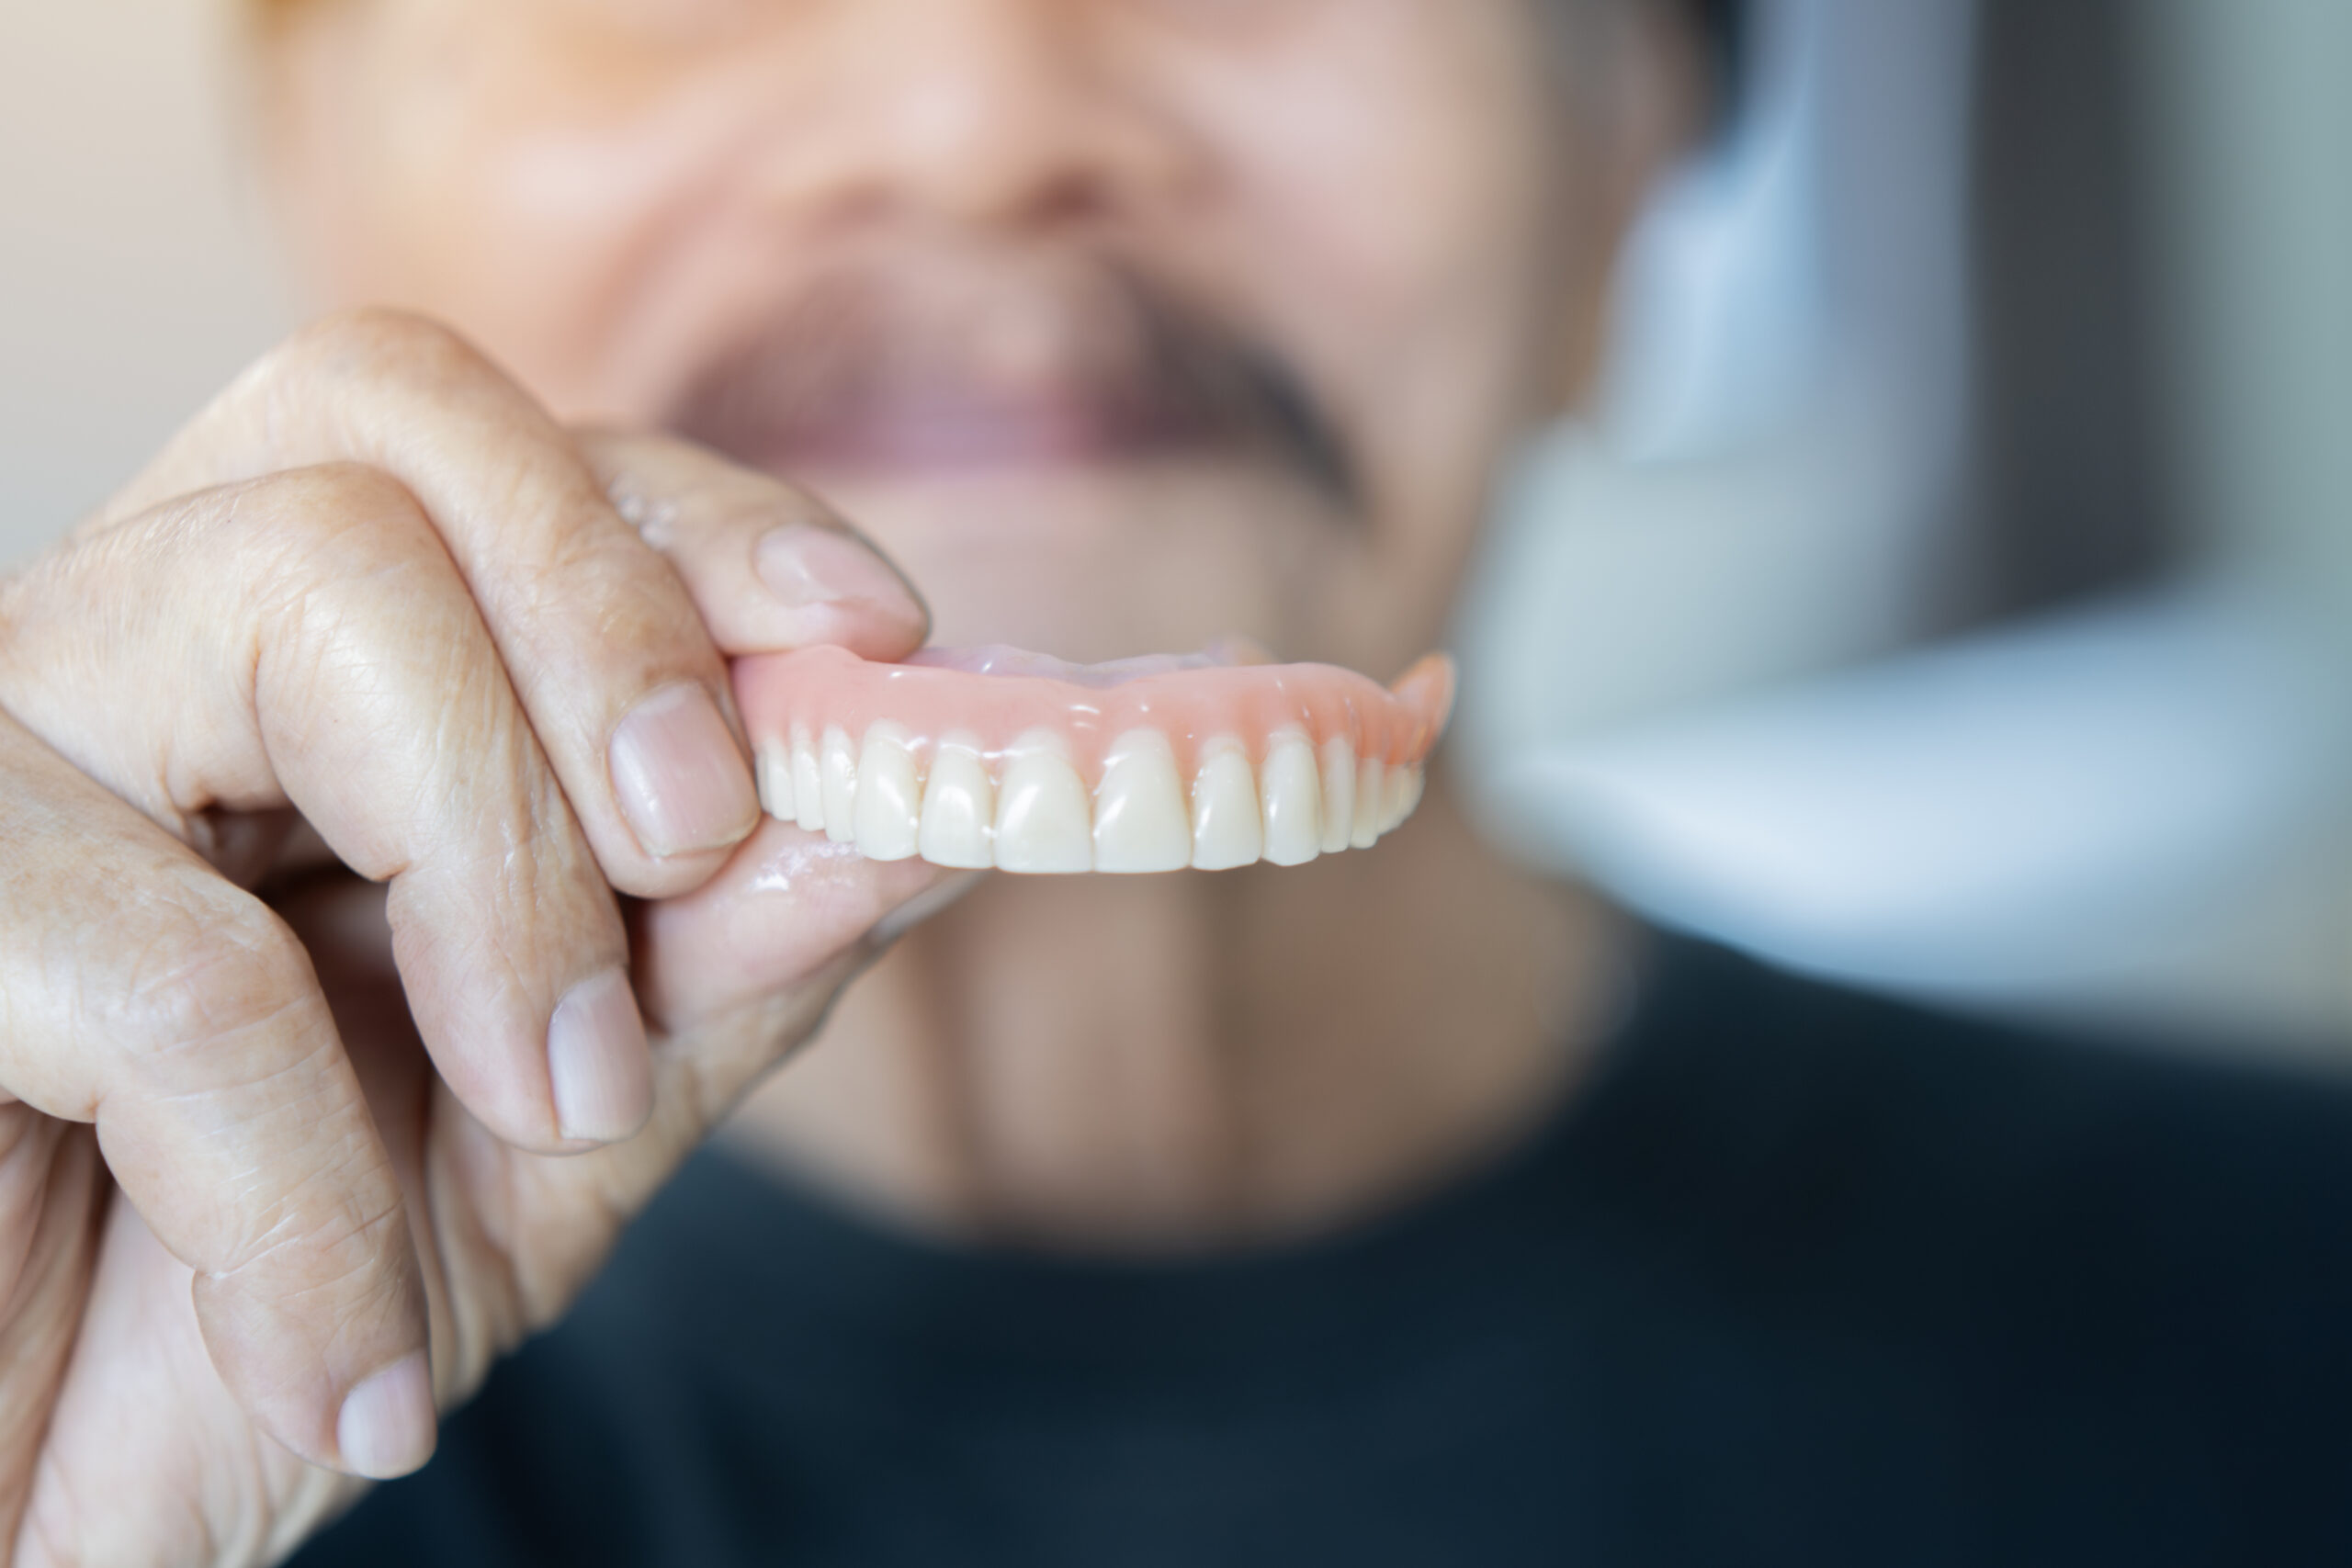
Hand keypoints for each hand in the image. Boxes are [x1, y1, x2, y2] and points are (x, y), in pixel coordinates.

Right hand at [0, 312, 948, 1565]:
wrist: (35, 1523)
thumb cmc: (269, 1316)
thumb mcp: (553, 1139)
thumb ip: (719, 966)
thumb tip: (915, 815)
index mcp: (294, 672)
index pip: (501, 449)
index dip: (702, 516)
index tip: (879, 641)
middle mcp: (127, 647)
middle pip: (392, 409)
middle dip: (618, 618)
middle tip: (698, 849)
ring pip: (305, 587)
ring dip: (507, 881)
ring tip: (548, 1121)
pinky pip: (165, 962)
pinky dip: (310, 1192)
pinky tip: (341, 1363)